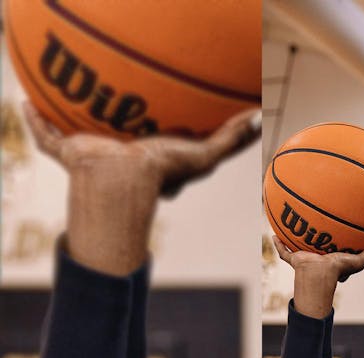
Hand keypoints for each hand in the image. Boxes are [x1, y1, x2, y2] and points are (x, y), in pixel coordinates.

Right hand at [25, 103, 260, 196]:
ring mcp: (90, 153)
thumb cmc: (163, 171)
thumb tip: (259, 116)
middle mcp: (118, 155)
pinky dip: (33, 120)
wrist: (121, 179)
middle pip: (112, 135)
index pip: (148, 141)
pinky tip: (24, 101)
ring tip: (65, 91)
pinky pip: (45, 134)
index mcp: (148, 156)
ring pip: (76, 133)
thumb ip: (232, 137)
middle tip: (115, 99)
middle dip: (112, 121)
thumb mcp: (204, 154)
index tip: (158, 115)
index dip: (151, 131)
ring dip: (67, 116)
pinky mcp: (66, 151)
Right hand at [271, 235, 363, 318]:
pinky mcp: (294, 260)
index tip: (343, 236)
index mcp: (333, 261)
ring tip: (293, 224)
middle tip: (318, 227)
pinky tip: (273, 234)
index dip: (338, 247)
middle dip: (317, 241)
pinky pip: (284, 252)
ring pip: (299, 248)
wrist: (318, 276)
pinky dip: (278, 245)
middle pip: (317, 249)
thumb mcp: (358, 261)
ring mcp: (305, 260)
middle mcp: (318, 260)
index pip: (335, 253)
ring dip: (295, 239)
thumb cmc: (338, 271)